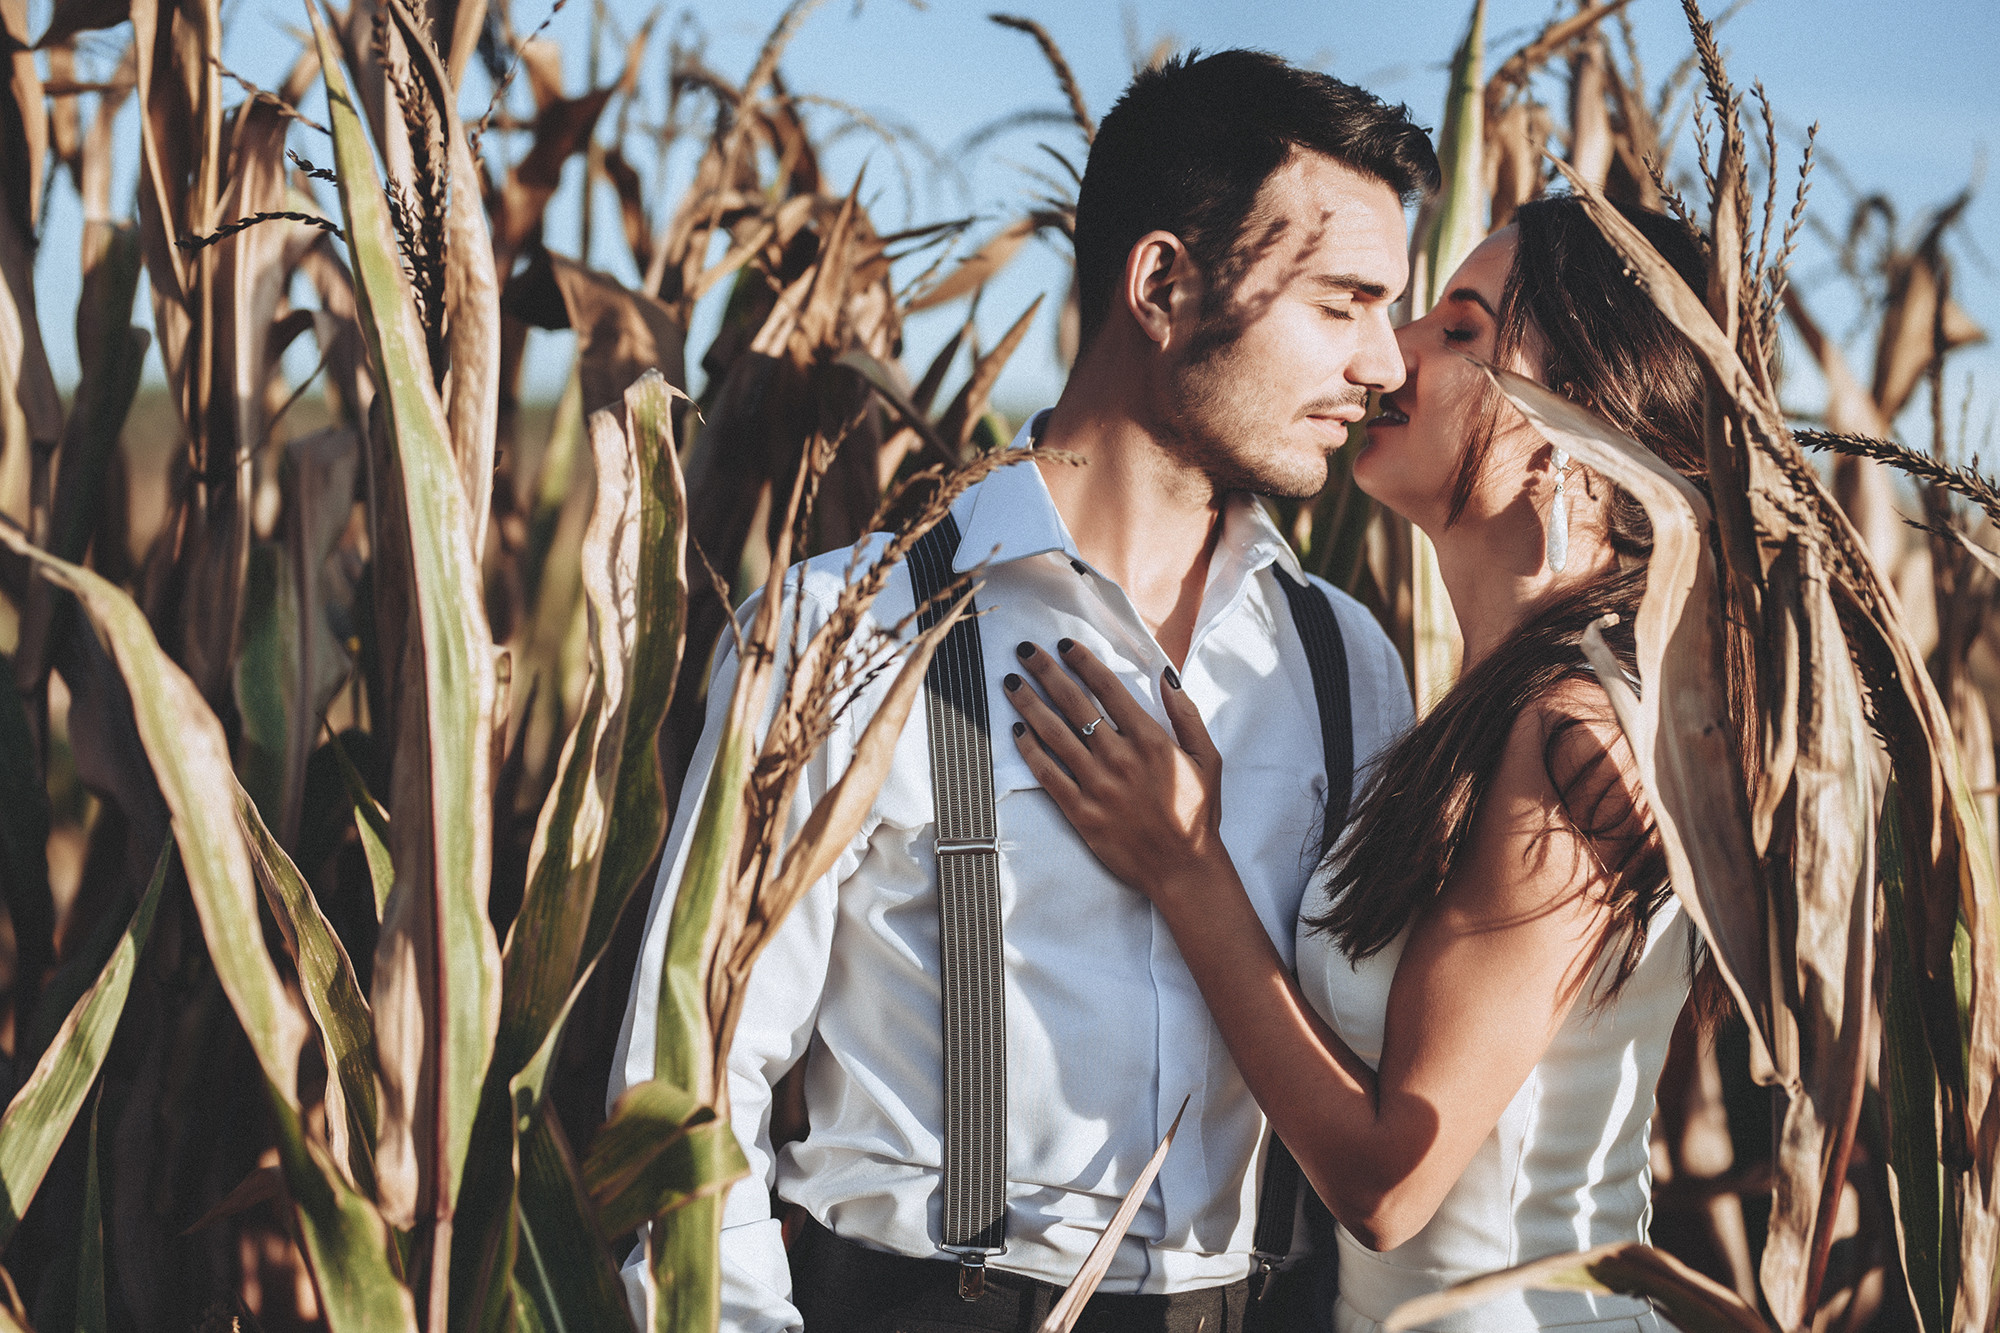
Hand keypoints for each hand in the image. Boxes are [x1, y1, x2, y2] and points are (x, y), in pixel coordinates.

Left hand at [1002, 640, 1228, 903]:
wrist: (1184, 869)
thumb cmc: (1197, 814)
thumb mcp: (1208, 758)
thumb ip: (1186, 715)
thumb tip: (1165, 676)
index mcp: (1150, 740)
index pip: (1108, 689)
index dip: (1082, 662)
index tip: (1063, 646)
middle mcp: (1120, 757)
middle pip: (1074, 704)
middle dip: (1046, 672)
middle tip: (1025, 651)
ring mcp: (1098, 785)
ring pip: (1054, 735)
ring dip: (1030, 704)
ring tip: (1011, 684)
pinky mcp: (1082, 813)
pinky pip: (1048, 775)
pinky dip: (1030, 751)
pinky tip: (1017, 731)